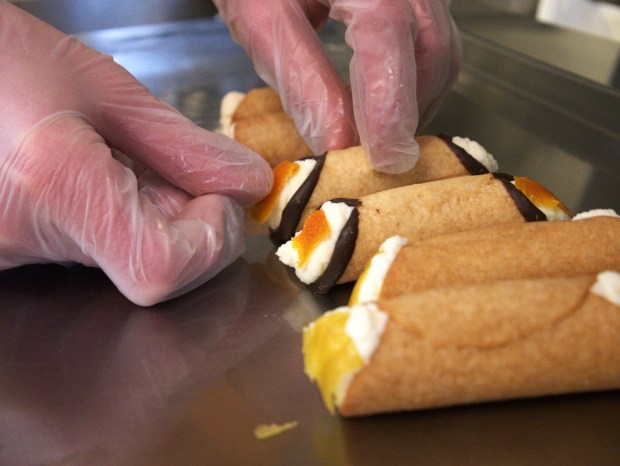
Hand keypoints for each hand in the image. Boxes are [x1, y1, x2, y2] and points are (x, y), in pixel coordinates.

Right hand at [0, 2, 272, 305]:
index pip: (161, 269)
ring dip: (153, 222)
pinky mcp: (6, 257)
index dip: (207, 242)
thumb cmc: (7, 58)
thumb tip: (248, 184)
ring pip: (124, 265)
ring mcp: (8, 254)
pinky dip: (119, 227)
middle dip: (190, 225)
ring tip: (124, 166)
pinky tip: (101, 184)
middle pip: (150, 272)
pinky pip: (93, 257)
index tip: (217, 198)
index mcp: (54, 183)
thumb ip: (185, 147)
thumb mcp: (107, 90)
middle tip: (176, 172)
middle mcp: (23, 235)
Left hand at [214, 0, 460, 172]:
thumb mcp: (261, 17)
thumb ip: (300, 78)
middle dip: (408, 110)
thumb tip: (337, 141)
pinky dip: (413, 83)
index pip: (387, 31)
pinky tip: (383, 104)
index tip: (385, 158)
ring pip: (440, 48)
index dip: (390, 102)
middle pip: (431, 46)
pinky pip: (432, 42)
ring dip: (415, 101)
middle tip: (379, 158)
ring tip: (378, 137)